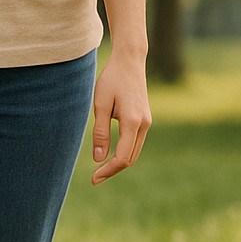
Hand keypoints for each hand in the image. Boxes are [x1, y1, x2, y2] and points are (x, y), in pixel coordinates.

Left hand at [90, 51, 150, 184]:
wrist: (130, 61)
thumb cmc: (111, 80)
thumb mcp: (101, 105)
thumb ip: (101, 132)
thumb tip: (99, 159)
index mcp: (133, 122)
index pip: (123, 157)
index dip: (108, 170)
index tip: (93, 179)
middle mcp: (144, 124)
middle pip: (130, 158)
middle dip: (112, 170)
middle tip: (94, 179)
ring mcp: (147, 122)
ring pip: (134, 152)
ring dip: (118, 163)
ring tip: (100, 171)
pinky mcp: (145, 119)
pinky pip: (135, 143)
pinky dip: (124, 153)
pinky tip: (110, 155)